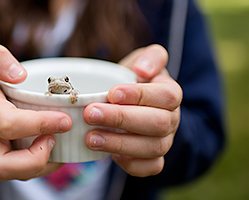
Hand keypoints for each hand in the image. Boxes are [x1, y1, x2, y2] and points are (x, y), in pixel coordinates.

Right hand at [0, 43, 70, 180]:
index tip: (65, 120)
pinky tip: (53, 148)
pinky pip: (17, 173)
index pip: (8, 124)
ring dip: (40, 166)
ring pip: (9, 175)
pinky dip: (39, 166)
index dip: (39, 125)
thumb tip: (19, 74)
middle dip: (34, 160)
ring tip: (56, 142)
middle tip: (54, 139)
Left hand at [84, 44, 181, 176]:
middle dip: (121, 119)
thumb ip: (150, 57)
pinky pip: (152, 168)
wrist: (130, 104)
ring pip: (153, 148)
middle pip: (158, 123)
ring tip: (90, 138)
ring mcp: (165, 141)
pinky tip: (111, 157)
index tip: (111, 93)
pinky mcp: (154, 159)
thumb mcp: (141, 61)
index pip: (165, 96)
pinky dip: (133, 165)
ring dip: (120, 143)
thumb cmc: (133, 81)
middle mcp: (172, 119)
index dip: (139, 95)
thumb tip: (143, 70)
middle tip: (90, 114)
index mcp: (170, 93)